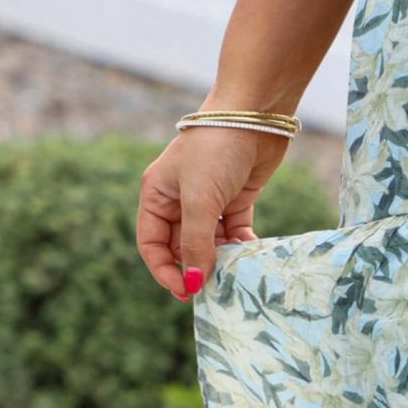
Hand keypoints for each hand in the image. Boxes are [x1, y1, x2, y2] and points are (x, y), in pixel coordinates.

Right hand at [137, 126, 289, 299]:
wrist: (255, 115)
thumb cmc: (216, 150)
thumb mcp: (200, 200)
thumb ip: (195, 244)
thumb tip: (193, 283)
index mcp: (157, 195)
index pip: (152, 244)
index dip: (165, 270)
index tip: (185, 292)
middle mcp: (179, 199)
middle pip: (181, 246)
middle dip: (195, 267)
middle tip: (214, 289)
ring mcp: (208, 199)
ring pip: (209, 242)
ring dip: (220, 258)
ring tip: (234, 272)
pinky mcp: (236, 198)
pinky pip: (233, 232)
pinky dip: (240, 245)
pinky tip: (250, 254)